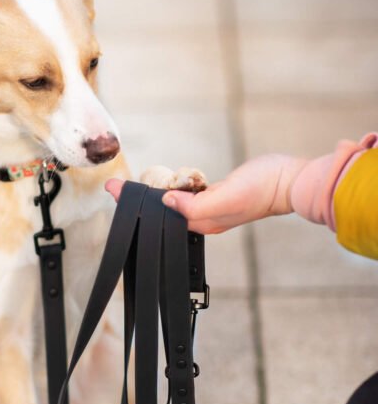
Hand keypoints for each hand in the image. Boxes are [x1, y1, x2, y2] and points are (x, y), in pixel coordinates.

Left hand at [105, 154, 307, 233]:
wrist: (289, 181)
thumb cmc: (262, 189)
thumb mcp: (226, 197)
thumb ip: (195, 205)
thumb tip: (167, 202)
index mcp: (203, 222)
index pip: (161, 215)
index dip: (137, 203)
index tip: (114, 190)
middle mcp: (204, 218)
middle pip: (164, 212)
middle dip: (139, 202)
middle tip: (116, 188)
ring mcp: (211, 207)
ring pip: (174, 204)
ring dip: (154, 196)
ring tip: (132, 187)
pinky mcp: (218, 195)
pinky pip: (188, 195)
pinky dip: (174, 189)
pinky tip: (167, 183)